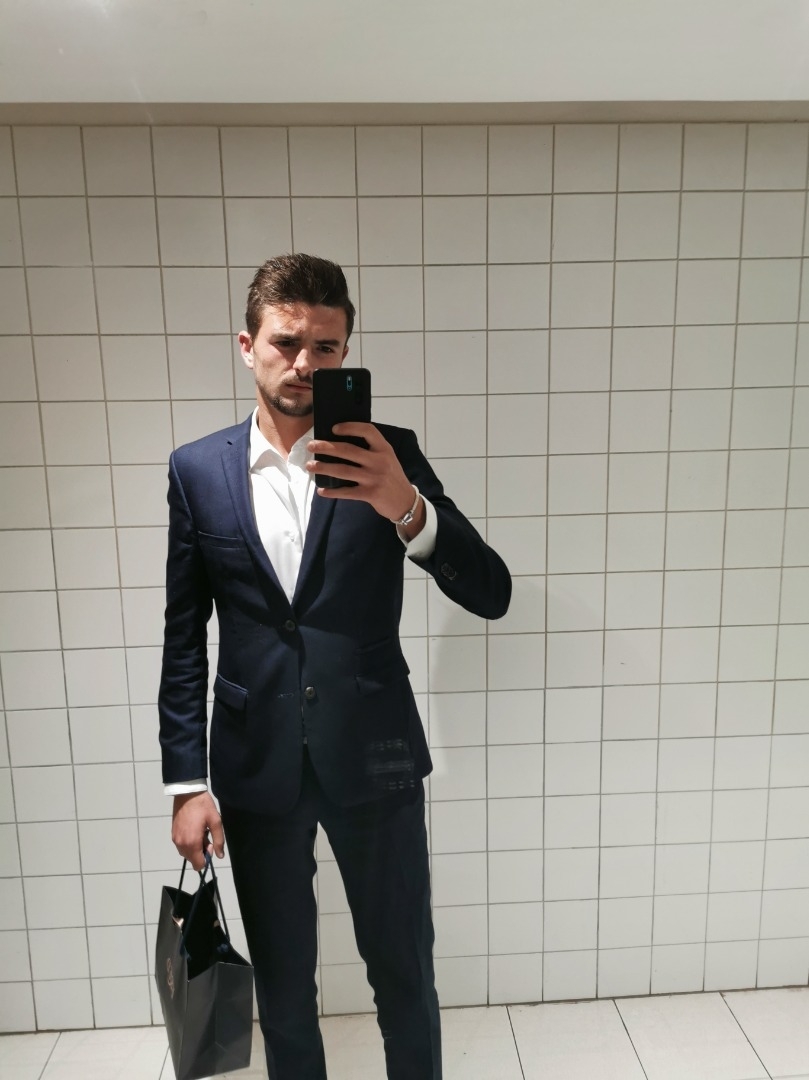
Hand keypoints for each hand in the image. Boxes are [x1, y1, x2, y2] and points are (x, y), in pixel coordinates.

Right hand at [171, 791, 224, 871]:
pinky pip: (181, 846)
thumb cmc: (203, 806)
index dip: (207, 858)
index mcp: (192, 843)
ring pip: (186, 853)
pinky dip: (188, 842)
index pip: (198, 865)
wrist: (187, 793)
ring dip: (194, 847)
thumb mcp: (216, 822)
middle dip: (200, 852)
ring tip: (200, 831)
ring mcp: (175, 839)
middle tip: (206, 835)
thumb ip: (218, 840)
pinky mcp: (172, 834)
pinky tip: (193, 829)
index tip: (210, 843)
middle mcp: (181, 844)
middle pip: (192, 859)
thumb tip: (220, 856)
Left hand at [307, 423, 422, 529]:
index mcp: (384, 449)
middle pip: (348, 450)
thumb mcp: (388, 458)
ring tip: (310, 466)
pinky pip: (346, 492)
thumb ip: (372, 450)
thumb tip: (342, 442)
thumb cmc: (392, 477)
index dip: (350, 427)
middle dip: (326, 447)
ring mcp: (374, 478)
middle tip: (311, 446)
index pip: (367, 431)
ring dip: (324, 467)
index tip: (334, 428)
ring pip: (343, 470)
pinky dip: (332, 492)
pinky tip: (321, 490)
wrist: (406, 501)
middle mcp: (379, 461)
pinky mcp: (370, 494)